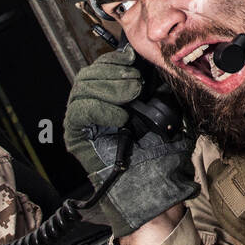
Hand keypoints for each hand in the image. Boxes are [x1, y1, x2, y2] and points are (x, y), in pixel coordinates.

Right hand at [63, 49, 198, 236]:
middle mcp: (96, 105)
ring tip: (132, 95)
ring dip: (110, 86)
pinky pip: (80, 111)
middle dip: (113, 71)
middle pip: (90, 73)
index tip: (135, 60)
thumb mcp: (167, 111)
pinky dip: (101, 107)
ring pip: (82, 87)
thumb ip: (157, 87)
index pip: (103, 66)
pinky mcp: (77, 136)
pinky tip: (121, 117)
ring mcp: (84, 121)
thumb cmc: (162, 151)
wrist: (155, 184)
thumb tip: (154, 64)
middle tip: (136, 83)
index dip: (116, 60)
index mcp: (114, 96)